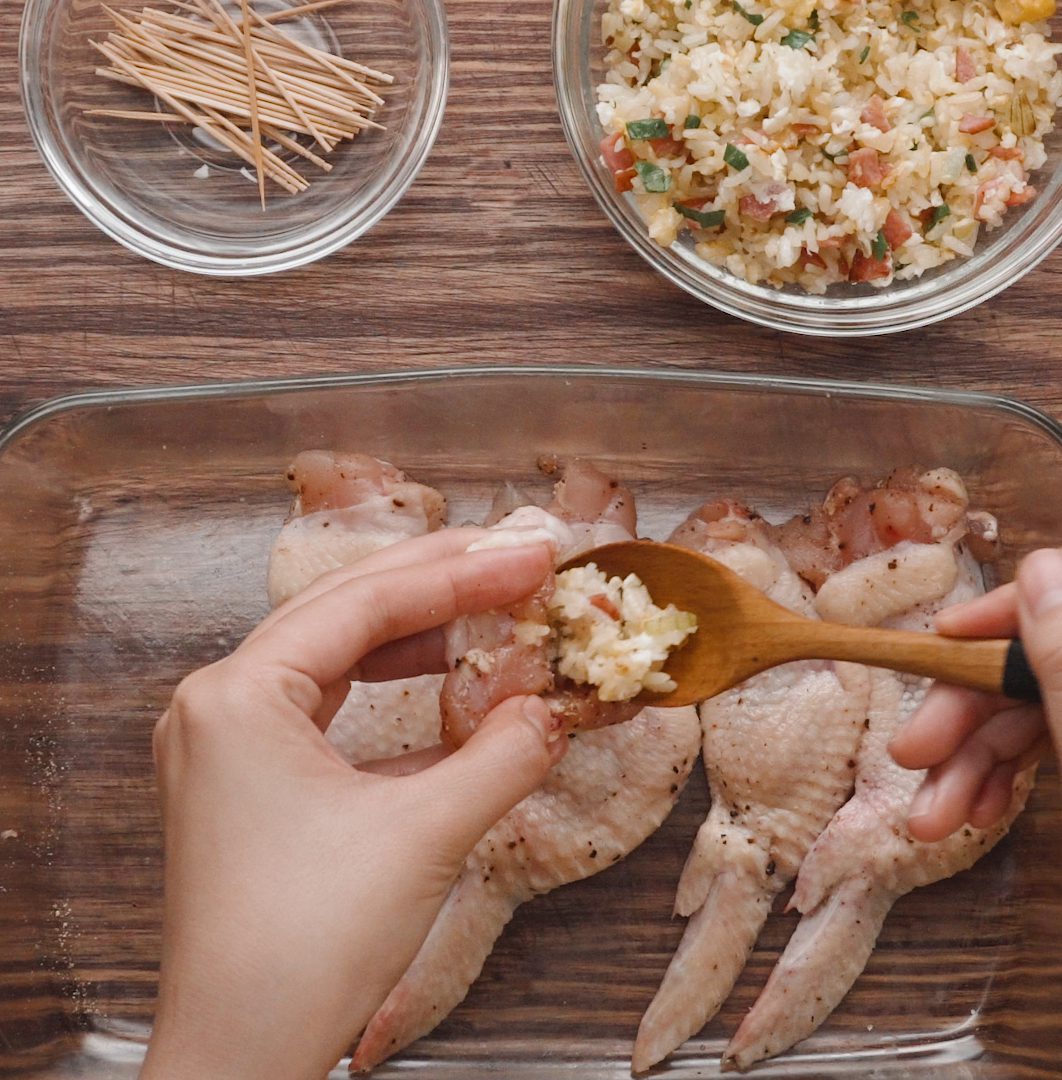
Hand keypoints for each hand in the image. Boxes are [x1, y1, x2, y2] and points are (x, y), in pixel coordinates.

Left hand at [141, 531, 563, 1079]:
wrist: (239, 1061)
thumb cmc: (305, 948)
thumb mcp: (426, 835)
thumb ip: (504, 756)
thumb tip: (558, 709)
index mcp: (238, 695)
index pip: (365, 602)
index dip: (461, 574)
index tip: (531, 556)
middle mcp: (221, 704)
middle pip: (346, 613)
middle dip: (438, 586)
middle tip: (516, 561)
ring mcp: (231, 743)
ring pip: (339, 657)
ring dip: (420, 639)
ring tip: (492, 615)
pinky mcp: (252, 782)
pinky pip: (331, 712)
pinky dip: (396, 700)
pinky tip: (455, 697)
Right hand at [888, 548, 1061, 842]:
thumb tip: (1041, 570)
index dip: (1000, 613)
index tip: (937, 639)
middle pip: (1034, 666)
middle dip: (965, 718)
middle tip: (910, 760)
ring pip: (1031, 716)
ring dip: (970, 765)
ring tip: (933, 819)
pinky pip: (1045, 748)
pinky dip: (1002, 780)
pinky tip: (976, 812)